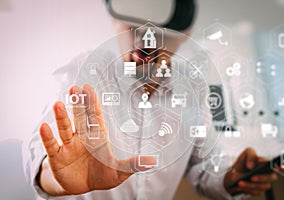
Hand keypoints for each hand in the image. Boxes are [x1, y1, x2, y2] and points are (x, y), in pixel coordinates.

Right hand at [39, 84, 154, 194]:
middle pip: (80, 118)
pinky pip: (52, 145)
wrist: (84, 187)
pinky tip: (44, 127)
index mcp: (98, 137)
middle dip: (78, 104)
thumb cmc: (103, 175)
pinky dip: (48, 137)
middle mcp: (82, 137)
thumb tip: (154, 162)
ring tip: (59, 104)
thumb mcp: (119, 172)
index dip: (92, 103)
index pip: (95, 117)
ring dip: (62, 117)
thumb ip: (133, 165)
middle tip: (75, 88)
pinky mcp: (58, 157)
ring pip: (65, 128)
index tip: (89, 88)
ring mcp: (69, 145)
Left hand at [224, 148, 277, 195]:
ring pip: (261, 186)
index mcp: (266, 163)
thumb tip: (251, 165)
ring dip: (249, 185)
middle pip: (270, 178)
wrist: (236, 171)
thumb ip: (250, 156)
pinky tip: (238, 187)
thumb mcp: (246, 154)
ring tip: (239, 182)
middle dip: (261, 178)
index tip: (261, 163)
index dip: (270, 165)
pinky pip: (255, 192)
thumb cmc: (245, 161)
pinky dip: (246, 189)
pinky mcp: (259, 190)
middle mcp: (268, 174)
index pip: (273, 164)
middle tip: (251, 178)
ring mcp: (265, 183)